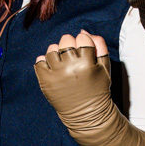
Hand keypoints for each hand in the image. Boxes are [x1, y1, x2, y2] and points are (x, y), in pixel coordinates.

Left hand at [34, 30, 144, 145]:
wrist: (86, 115)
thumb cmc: (97, 89)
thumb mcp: (105, 68)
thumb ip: (99, 45)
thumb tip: (83, 31)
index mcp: (87, 63)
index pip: (82, 38)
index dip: (83, 43)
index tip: (84, 53)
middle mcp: (70, 67)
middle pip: (65, 40)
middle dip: (69, 45)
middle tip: (73, 57)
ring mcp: (56, 74)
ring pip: (51, 49)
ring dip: (56, 53)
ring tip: (63, 64)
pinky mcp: (45, 81)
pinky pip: (39, 61)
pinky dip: (44, 62)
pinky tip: (53, 69)